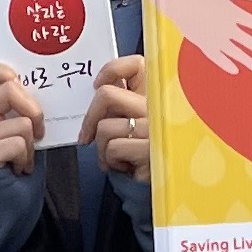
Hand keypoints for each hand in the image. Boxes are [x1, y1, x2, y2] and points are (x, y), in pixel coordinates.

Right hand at [0, 61, 41, 176]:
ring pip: (22, 123)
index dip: (6, 72)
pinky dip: (26, 159)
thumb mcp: (25, 128)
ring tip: (22, 158)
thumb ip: (25, 105)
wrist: (8, 205)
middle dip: (35, 111)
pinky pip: (17, 144)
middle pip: (10, 89)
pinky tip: (17, 169)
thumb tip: (45, 86)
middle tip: (37, 133)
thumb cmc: (19, 164)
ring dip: (31, 145)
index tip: (24, 87)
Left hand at [82, 57, 148, 181]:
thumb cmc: (145, 153)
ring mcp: (155, 129)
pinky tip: (124, 166)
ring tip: (114, 157)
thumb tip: (96, 92)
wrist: (165, 186)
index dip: (110, 71)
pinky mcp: (150, 152)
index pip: (135, 64)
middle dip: (89, 118)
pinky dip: (109, 162)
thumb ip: (124, 103)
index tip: (98, 87)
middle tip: (86, 136)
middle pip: (106, 95)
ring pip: (104, 127)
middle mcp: (158, 108)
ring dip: (100, 147)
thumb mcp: (140, 122)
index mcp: (155, 95)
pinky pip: (111, 149)